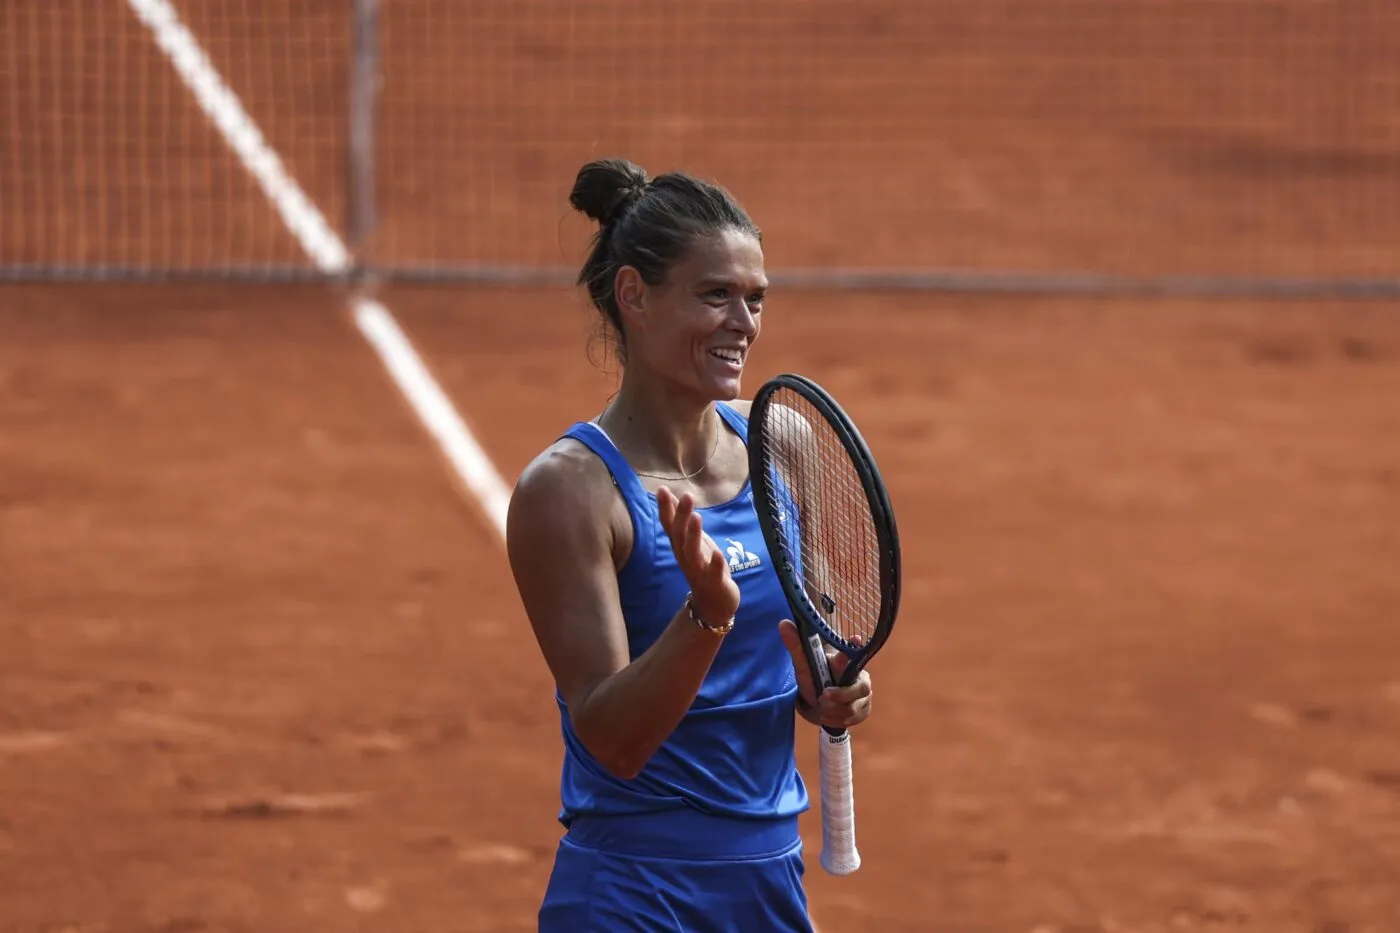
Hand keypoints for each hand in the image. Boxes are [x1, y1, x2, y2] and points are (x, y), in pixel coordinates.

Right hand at [657, 487, 740, 625]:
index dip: (665, 508)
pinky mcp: (715, 582)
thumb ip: (679, 519)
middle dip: (682, 516)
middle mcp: (685, 558)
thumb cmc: (702, 566)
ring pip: (692, 553)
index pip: (669, 525)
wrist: (713, 604)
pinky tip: (717, 552)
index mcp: (680, 546)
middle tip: (687, 496)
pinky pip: (713, 573)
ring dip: (694, 535)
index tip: (662, 489)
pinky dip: (714, 563)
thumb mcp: (690, 540)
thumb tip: (666, 494)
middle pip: (680, 536)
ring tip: (697, 517)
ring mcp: (699, 571)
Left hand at [779, 620, 872, 729]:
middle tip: (822, 697)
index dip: (854, 646)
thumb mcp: (804, 666)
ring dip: (833, 710)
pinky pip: (852, 719)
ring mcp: (865, 695)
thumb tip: (783, 623)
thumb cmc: (814, 679)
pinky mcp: (864, 710)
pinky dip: (835, 719)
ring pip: (853, 707)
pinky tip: (827, 715)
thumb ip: (797, 647)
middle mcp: (861, 676)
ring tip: (821, 707)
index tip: (854, 637)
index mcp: (846, 662)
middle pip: (859, 688)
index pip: (853, 652)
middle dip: (839, 695)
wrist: (819, 702)